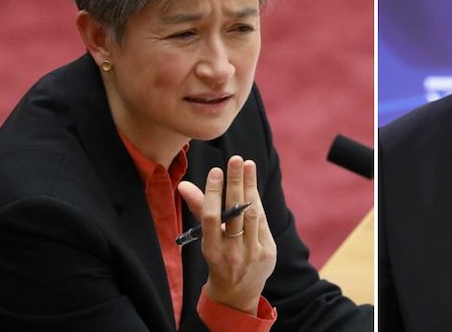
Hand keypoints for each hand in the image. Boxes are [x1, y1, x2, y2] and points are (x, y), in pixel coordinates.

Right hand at [178, 156, 276, 314]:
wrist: (237, 293)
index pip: (212, 217)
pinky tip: (252, 185)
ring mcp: (252, 253)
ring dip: (249, 187)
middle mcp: (232, 252)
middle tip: (236, 159)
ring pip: (252, 213)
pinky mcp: (268, 252)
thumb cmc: (218, 258)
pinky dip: (256, 202)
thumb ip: (200, 210)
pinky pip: (263, 221)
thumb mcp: (206, 239)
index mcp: (212, 250)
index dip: (213, 193)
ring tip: (247, 165)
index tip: (215, 171)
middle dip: (236, 182)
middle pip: (235, 212)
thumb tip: (183, 185)